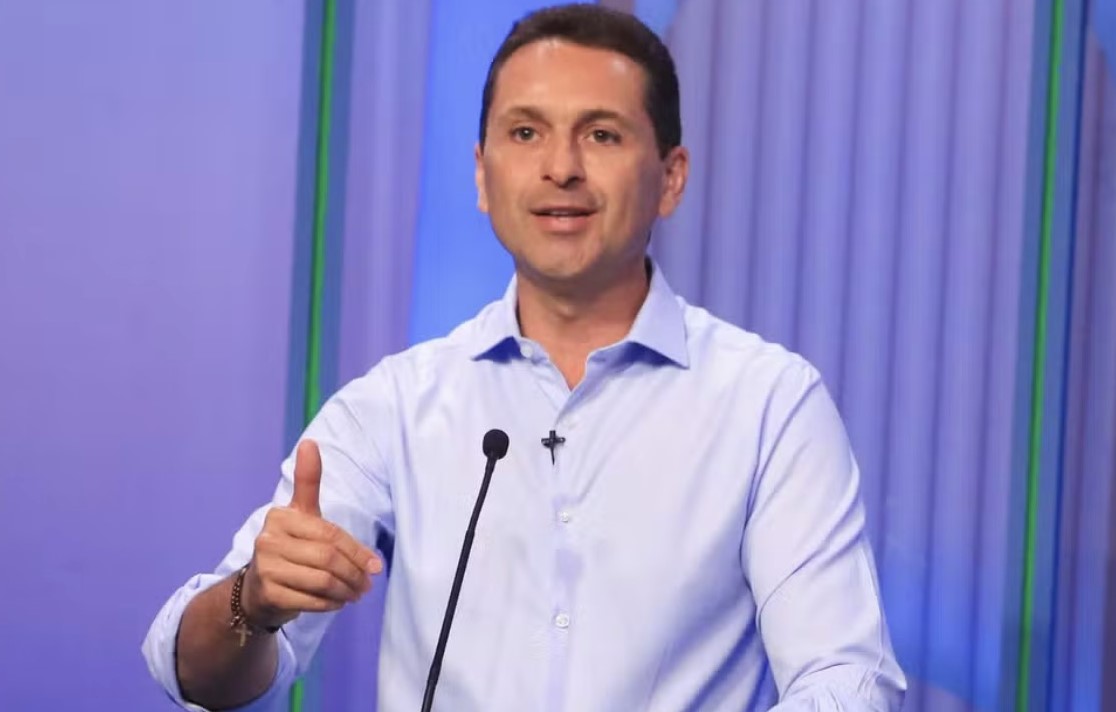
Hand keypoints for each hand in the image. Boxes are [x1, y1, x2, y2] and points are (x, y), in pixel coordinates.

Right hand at [241, 439, 382, 628]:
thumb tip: (310, 442)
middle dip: (354, 574)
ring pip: (322, 580)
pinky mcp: (267, 592)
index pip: (330, 534)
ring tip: (356, 593)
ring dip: (346, 590)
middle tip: (367, 585)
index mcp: (281, 516)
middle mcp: (268, 539)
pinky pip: (311, 600)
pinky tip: (337, 602)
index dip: (358, 551)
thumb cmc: (291, 546)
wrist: (258, 588)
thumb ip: (308, 482)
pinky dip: (330, 604)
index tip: (376, 566)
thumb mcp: (301, 514)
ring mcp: (265, 567)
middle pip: (328, 558)